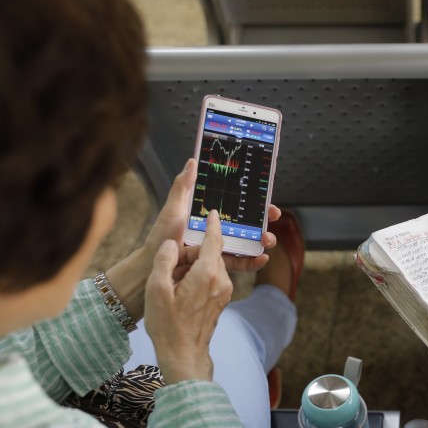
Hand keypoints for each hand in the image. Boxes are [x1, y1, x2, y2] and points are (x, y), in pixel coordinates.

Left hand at [105, 159, 279, 320]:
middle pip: (247, 224)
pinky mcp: (219, 266)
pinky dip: (253, 262)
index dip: (254, 202)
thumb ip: (184, 186)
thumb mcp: (173, 209)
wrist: (153, 266)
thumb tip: (193, 162)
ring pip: (248, 243)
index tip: (266, 199)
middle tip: (273, 217)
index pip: (237, 206)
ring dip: (263, 241)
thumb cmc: (161, 237)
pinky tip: (262, 258)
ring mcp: (220, 248)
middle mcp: (217, 231)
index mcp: (209, 216)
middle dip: (264, 221)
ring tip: (268, 240)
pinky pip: (240, 264)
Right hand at [144, 210, 232, 382]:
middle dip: (199, 245)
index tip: (211, 212)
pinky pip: (213, 278)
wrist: (184, 354)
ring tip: (177, 268)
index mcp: (207, 273)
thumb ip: (164, 261)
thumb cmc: (167, 324)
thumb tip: (172, 243)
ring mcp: (224, 292)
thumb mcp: (157, 289)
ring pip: (213, 265)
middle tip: (178, 248)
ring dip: (199, 261)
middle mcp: (221, 280)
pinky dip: (202, 272)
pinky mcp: (221, 301)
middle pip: (214, 252)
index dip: (213, 224)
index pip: (215, 240)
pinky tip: (185, 280)